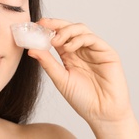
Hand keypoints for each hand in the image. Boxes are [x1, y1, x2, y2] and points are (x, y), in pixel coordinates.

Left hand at [28, 18, 138, 137]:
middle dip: (55, 24)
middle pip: (69, 28)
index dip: (47, 29)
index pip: (57, 35)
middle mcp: (81, 50)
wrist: (102, 114)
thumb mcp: (60, 79)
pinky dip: (78, 39)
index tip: (35, 26)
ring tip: (55, 41)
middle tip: (43, 25)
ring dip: (66, 31)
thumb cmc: (82, 99)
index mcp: (69, 55)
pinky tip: (68, 47)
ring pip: (80, 29)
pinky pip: (92, 39)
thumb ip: (47, 63)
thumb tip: (30, 49)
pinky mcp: (107, 53)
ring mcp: (94, 50)